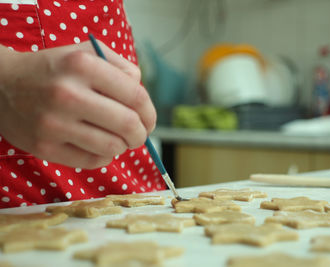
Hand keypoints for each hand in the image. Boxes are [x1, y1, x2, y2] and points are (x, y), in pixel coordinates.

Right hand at [0, 41, 155, 168]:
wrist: (1, 85)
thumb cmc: (53, 70)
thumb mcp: (85, 53)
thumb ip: (120, 67)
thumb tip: (142, 94)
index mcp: (82, 66)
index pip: (135, 95)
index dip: (150, 112)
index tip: (149, 120)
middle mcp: (67, 94)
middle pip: (127, 124)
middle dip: (142, 133)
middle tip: (140, 134)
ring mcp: (54, 123)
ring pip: (112, 146)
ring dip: (124, 146)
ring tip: (120, 139)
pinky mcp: (45, 147)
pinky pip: (92, 161)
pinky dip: (105, 156)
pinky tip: (101, 146)